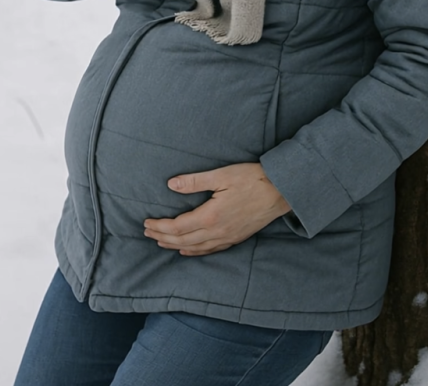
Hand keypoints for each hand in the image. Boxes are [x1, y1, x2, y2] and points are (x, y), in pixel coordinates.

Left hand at [143, 163, 290, 256]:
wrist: (281, 192)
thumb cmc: (251, 179)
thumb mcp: (221, 175)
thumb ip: (195, 181)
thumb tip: (171, 184)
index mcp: (211, 216)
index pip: (178, 226)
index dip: (160, 226)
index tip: (146, 223)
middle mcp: (217, 232)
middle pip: (183, 240)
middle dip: (162, 237)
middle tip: (146, 232)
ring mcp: (227, 237)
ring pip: (195, 248)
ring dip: (175, 245)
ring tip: (160, 242)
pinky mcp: (235, 238)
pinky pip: (210, 250)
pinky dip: (194, 252)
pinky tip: (187, 250)